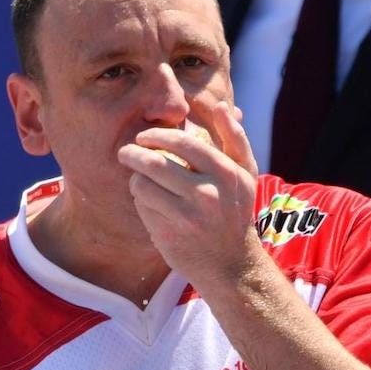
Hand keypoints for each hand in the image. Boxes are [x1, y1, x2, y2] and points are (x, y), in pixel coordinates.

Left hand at [117, 98, 262, 292]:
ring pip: (143, 186)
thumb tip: (221, 106)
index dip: (157, 136)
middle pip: (156, 163)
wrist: (231, 263)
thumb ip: (235, 138)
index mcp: (227, 173)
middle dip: (133, 154)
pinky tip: (150, 204)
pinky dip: (140, 202)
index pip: (183, 143)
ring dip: (136, 179)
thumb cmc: (235, 210)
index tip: (144, 136)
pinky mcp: (169, 235)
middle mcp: (208, 195)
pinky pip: (142, 208)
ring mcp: (187, 217)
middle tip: (125, 152)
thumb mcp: (245, 174)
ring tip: (140, 180)